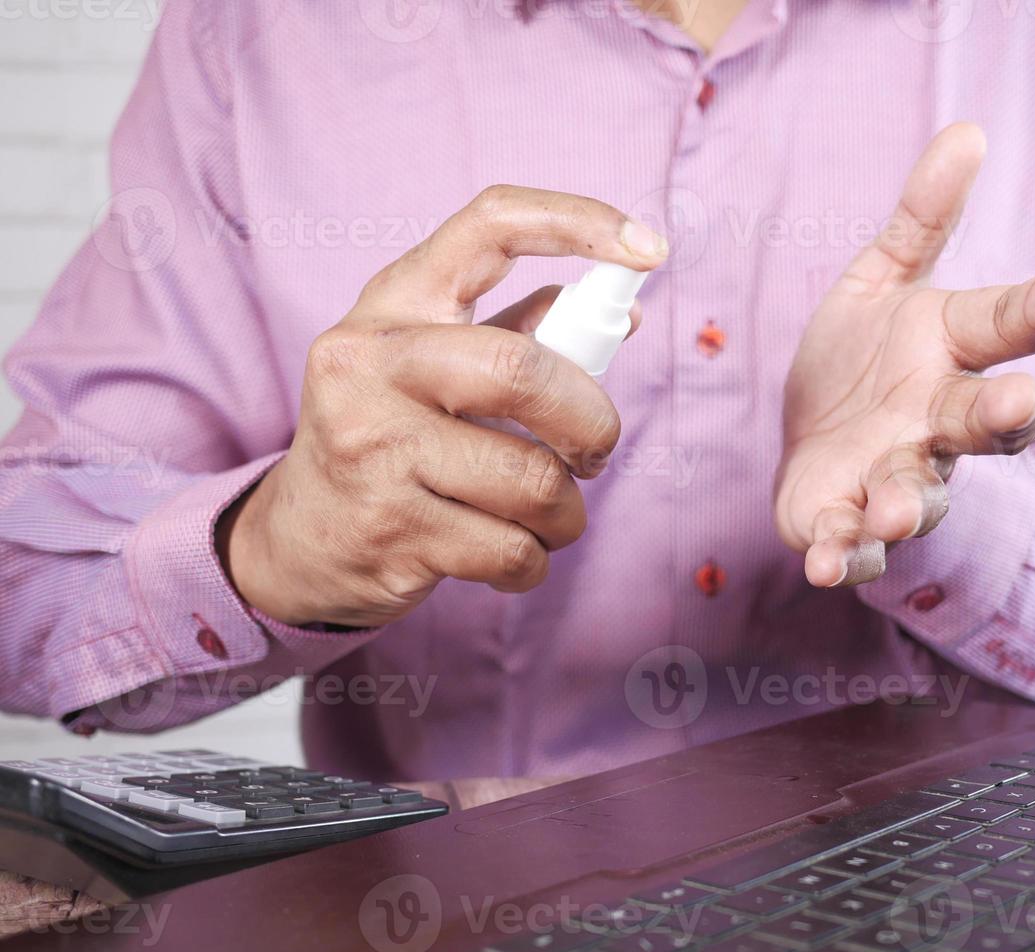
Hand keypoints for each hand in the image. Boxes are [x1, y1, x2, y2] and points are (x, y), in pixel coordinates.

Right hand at [217, 186, 666, 626]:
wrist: (300, 538)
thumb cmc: (394, 434)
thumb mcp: (436, 364)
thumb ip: (522, 333)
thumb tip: (627, 313)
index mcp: (395, 301)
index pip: (492, 224)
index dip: (580, 221)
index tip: (649, 249)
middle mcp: (369, 363)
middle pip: (523, 373)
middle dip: (592, 424)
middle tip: (595, 452)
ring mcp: (372, 448)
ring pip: (533, 481)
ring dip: (567, 513)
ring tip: (549, 516)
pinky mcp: (389, 531)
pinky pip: (513, 551)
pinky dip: (534, 562)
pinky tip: (512, 555)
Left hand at [775, 124, 1034, 586]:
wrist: (811, 437)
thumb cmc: (862, 357)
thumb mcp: (884, 279)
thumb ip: (922, 217)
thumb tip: (966, 131)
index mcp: (953, 353)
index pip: (1010, 325)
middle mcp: (939, 420)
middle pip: (983, 421)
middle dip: (1002, 415)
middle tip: (1015, 402)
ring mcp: (898, 476)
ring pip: (920, 494)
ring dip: (907, 503)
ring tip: (890, 508)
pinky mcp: (846, 523)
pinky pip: (852, 547)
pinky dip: (842, 557)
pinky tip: (824, 563)